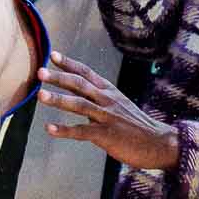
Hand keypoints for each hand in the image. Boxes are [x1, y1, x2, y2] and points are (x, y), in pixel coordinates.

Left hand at [37, 50, 180, 169]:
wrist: (159, 143)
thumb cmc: (136, 126)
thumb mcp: (119, 105)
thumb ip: (98, 99)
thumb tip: (77, 95)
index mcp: (109, 92)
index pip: (87, 73)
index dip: (69, 64)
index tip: (52, 55)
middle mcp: (107, 101)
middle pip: (80, 85)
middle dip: (59, 77)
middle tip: (39, 72)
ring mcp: (107, 117)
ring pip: (79, 105)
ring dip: (58, 99)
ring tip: (40, 95)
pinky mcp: (107, 135)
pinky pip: (82, 132)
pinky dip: (65, 130)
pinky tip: (49, 129)